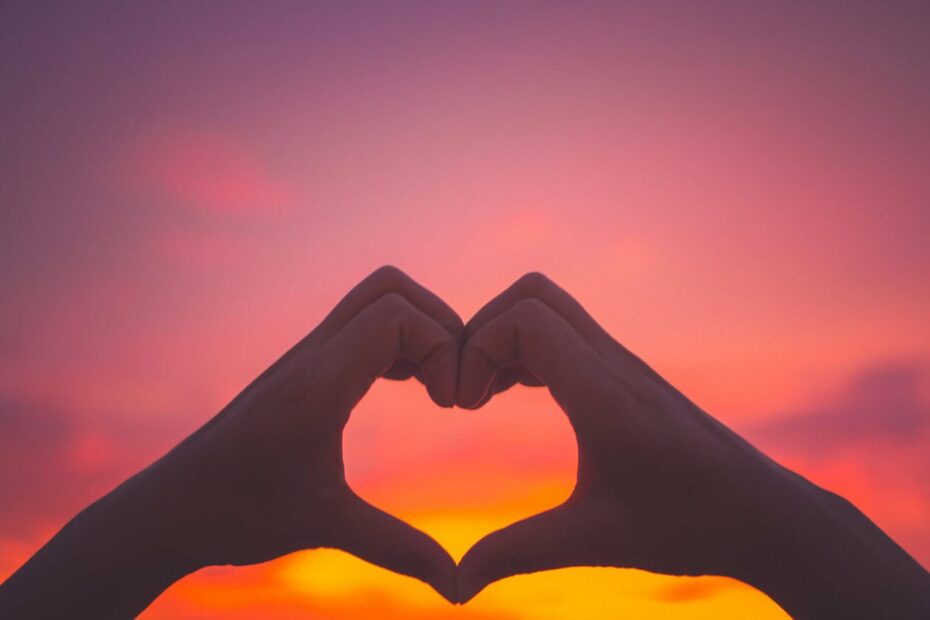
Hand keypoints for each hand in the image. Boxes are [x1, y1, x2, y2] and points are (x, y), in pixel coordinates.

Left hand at [0, 266, 461, 616]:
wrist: (170, 508)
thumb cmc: (237, 513)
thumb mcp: (326, 526)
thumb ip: (400, 550)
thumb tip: (458, 588)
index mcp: (320, 381)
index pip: (396, 315)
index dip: (441, 347)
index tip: (449, 404)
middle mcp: (313, 355)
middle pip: (389, 288)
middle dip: (438, 324)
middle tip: (450, 384)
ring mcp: (306, 358)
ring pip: (373, 301)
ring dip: (416, 331)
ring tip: (434, 386)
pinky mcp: (302, 372)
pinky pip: (358, 328)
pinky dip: (395, 343)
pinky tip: (405, 387)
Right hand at [454, 273, 929, 617]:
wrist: (762, 514)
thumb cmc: (688, 525)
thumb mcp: (592, 541)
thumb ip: (515, 554)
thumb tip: (454, 587)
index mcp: (603, 393)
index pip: (526, 318)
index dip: (478, 349)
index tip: (466, 407)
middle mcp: (612, 364)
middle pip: (534, 294)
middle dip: (483, 332)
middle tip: (467, 392)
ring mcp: (622, 365)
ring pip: (551, 309)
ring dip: (506, 340)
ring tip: (483, 396)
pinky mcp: (627, 377)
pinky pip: (568, 334)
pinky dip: (529, 350)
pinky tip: (518, 395)